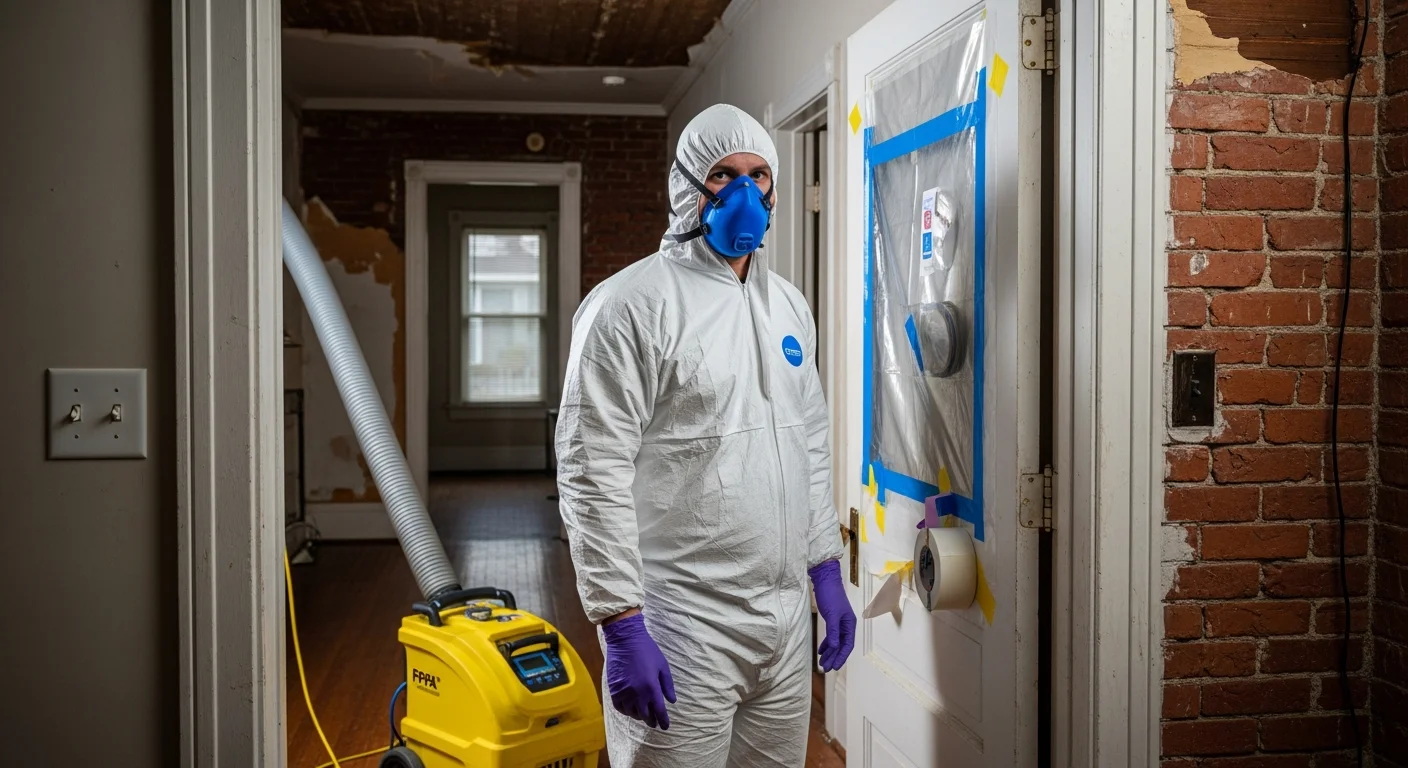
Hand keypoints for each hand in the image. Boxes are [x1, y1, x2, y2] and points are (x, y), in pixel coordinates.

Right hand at [602, 613, 676, 728]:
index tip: (665, 726)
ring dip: (639, 716)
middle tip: (655, 722)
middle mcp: (637, 693)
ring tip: (643, 715)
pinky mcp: (613, 689)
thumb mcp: (662, 666)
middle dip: (652, 721)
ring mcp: (624, 692)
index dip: (663, 721)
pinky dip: (626, 711)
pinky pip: (619, 707)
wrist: (625, 639)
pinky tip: (630, 709)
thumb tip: (671, 701)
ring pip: (632, 713)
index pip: (659, 711)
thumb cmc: (647, 650)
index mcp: (651, 687)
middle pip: (645, 715)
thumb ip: (668, 685)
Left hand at [809, 559, 855, 671]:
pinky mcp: (832, 619)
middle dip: (834, 657)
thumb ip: (833, 632)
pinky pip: (831, 635)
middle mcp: (846, 625)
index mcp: (850, 624)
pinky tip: (821, 650)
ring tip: (823, 662)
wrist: (825, 580)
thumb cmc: (830, 595)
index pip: (847, 645)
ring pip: (836, 641)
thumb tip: (834, 647)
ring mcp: (839, 622)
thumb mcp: (832, 615)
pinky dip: (826, 643)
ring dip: (830, 652)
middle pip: (841, 645)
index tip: (835, 667)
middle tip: (826, 668)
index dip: (841, 657)